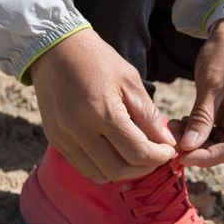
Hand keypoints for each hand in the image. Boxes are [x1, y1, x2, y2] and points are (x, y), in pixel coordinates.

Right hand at [29, 29, 176, 182]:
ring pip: (99, 174)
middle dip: (143, 168)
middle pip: (118, 170)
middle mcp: (79, 130)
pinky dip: (103, 167)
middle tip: (156, 157)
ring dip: (123, 172)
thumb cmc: (98, 60)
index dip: (159, 157)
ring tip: (137, 157)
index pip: (137, 152)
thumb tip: (167, 143)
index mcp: (102, 112)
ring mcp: (64, 137)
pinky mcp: (55, 139)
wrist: (56, 49)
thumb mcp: (130, 81)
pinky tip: (115, 154)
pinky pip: (83, 167)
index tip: (168, 150)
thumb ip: (149, 116)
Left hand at [173, 19, 223, 166]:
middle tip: (172, 140)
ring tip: (174, 127)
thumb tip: (188, 147)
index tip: (181, 156)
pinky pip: (219, 128)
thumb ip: (201, 118)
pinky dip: (201, 127)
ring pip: (220, 139)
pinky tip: (184, 121)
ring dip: (197, 137)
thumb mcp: (211, 85)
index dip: (207, 157)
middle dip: (198, 147)